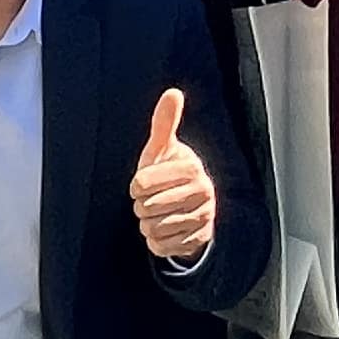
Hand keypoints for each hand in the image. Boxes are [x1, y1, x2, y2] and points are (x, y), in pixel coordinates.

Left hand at [130, 87, 213, 261]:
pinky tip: (166, 229)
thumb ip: (165, 122)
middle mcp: (203, 192)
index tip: (144, 183)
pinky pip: (160, 246)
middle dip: (142, 206)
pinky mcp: (197, 241)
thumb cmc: (169, 173)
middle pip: (146, 208)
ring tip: (159, 214)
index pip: (141, 184)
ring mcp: (202, 218)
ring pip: (152, 228)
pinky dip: (156, 241)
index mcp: (191, 168)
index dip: (136, 185)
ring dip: (148, 224)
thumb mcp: (163, 149)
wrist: (192, 206)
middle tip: (152, 200)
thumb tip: (173, 92)